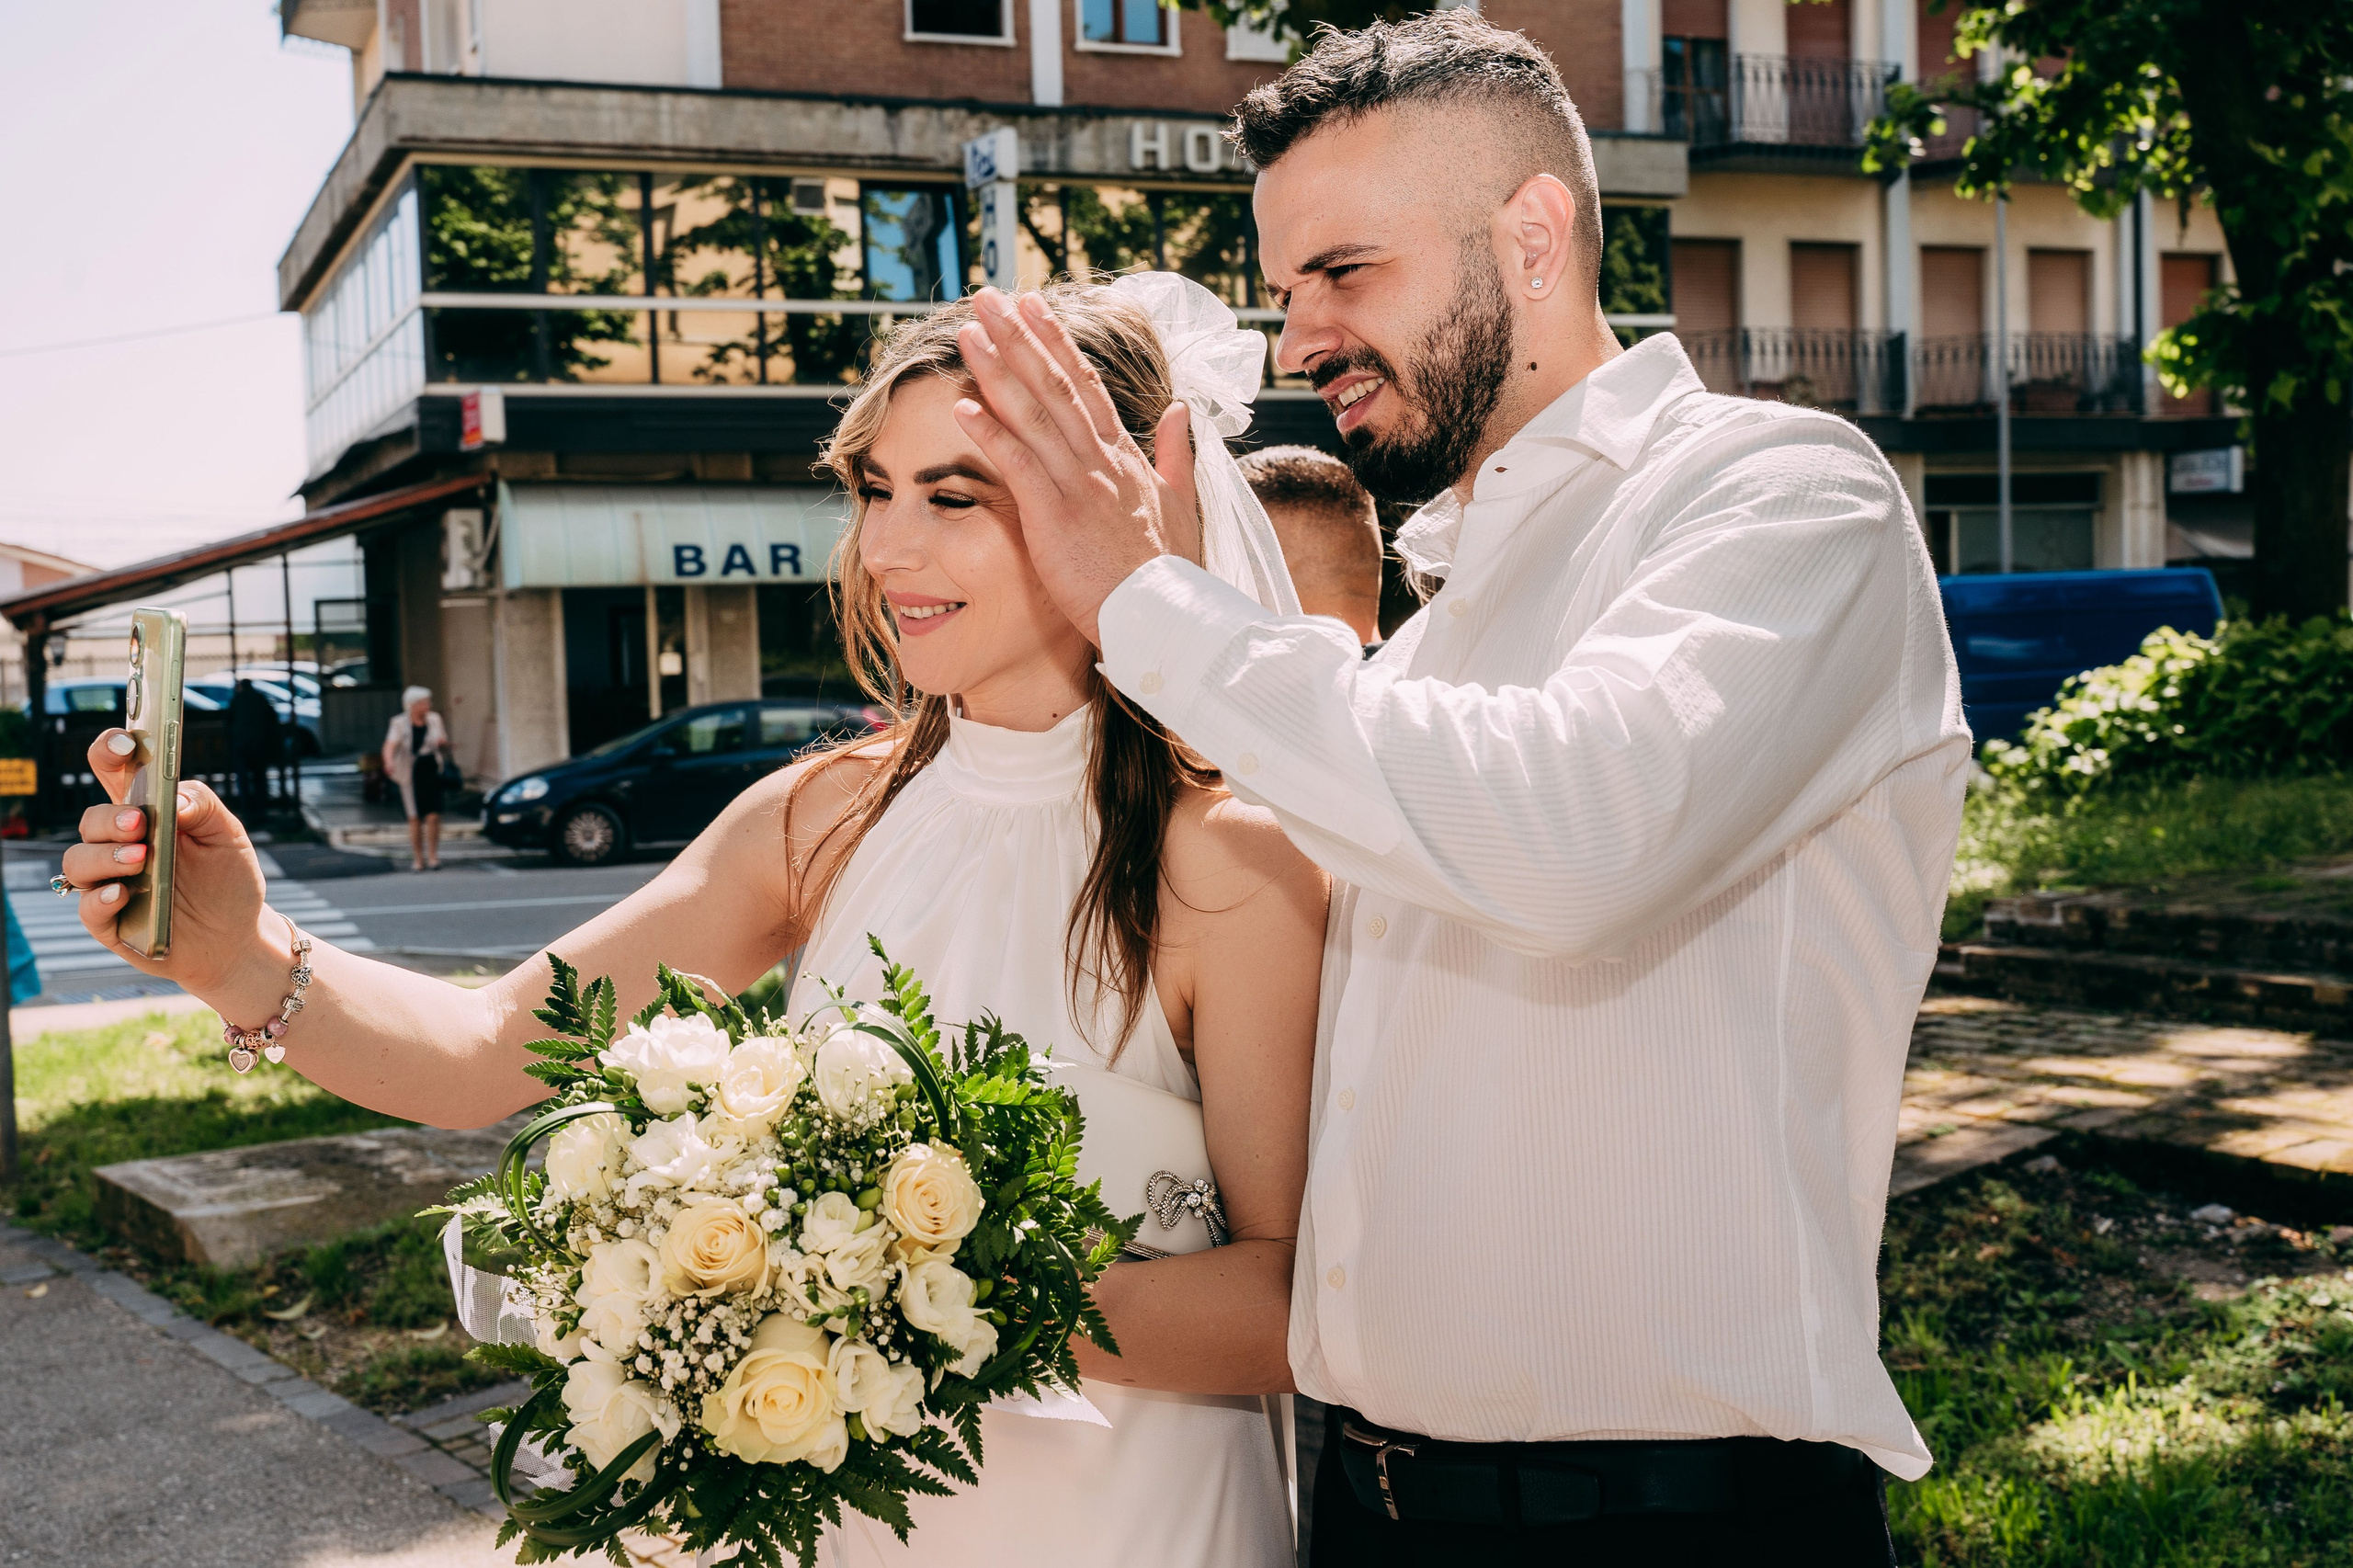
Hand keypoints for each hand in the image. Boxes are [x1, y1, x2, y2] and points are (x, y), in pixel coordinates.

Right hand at [63, 729, 285, 1021]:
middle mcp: (119, 844)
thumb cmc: (229, 881)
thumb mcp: (229, 837)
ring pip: (78, 860)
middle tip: (139, 822)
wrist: (236, 938)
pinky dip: (100, 898)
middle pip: (91, 818)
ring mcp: (109, 881)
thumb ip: (205, 808)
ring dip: (105, 855)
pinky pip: (86, 906)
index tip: (124, 743)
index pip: (114, 773)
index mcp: (147, 813)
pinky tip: (122, 894)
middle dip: (111, 817)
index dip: (110, 751)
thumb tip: (178, 796)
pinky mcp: (107, 920)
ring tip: (140, 858)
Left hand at [951, 288, 1198, 646]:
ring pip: (1035, 414)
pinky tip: (962, 406)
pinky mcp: (1057, 517)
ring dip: (998, 369)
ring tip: (969, 331)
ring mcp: (1079, 485)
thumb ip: (1176, 454)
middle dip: (1019, 336)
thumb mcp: (1181, 504)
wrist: (1167, 618)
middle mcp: (1101, 460)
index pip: (1086, 384)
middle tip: (987, 295)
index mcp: (1124, 456)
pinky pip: (1020, 465)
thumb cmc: (1170, 572)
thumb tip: (1181, 411)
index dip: (1056, 341)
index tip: (1031, 305)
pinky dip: (991, 434)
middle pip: (1055, 384)